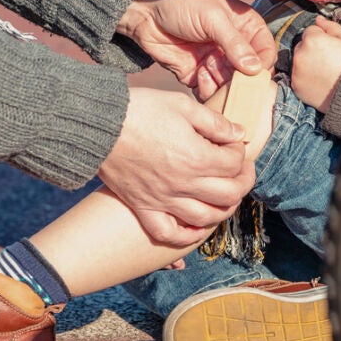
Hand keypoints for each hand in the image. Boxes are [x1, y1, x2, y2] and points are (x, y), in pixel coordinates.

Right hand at [100, 88, 255, 247]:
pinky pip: (169, 233)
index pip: (234, 164)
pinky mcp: (143, 206)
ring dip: (223, 209)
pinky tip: (196, 227)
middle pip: (229, 195)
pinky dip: (186, 235)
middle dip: (242, 181)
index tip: (232, 142)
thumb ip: (214, 122)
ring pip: (206, 218)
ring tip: (224, 195)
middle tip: (241, 170)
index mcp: (197, 158)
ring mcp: (163, 199)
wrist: (98, 125)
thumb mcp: (182, 105)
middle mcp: (184, 184)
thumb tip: (238, 133)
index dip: (239, 152)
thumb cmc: (140, 110)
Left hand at [117, 0, 275, 99]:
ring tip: (207, 73)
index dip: (261, 64)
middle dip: (241, 81)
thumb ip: (234, 43)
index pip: (265, 51)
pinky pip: (210, 91)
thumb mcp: (212, 18)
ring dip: (222, 86)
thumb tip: (255, 68)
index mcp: (246, 27)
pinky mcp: (199, 75)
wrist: (146, 13)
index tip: (252, 73)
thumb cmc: (182, 4)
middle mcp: (234, 47)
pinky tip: (197, 77)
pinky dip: (207, 91)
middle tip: (230, 82)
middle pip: (249, 74)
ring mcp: (217, 62)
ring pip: (230, 85)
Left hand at [289, 17, 340, 114]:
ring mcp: (296, 70)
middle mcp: (300, 53)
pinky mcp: (295, 85)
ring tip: (323, 72)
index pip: (310, 31)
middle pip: (302, 46)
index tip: (330, 47)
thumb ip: (330, 27)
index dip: (321, 38)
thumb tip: (318, 19)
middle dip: (311, 50)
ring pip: (298, 61)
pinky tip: (318, 81)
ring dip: (306, 63)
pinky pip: (297, 76)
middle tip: (327, 60)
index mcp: (312, 39)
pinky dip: (305, 78)